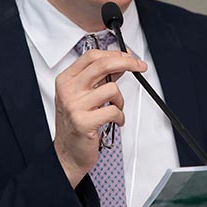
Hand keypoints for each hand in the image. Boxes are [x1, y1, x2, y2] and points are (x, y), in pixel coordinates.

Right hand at [54, 49, 146, 187]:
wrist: (66, 154)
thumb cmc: (75, 125)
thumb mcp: (82, 96)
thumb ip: (99, 79)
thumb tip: (120, 64)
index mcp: (66, 80)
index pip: (92, 56)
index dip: (114, 53)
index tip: (129, 56)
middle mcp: (68, 90)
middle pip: (102, 64)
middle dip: (127, 62)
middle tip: (139, 66)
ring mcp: (74, 106)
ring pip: (112, 89)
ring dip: (120, 101)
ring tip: (114, 109)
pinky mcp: (84, 122)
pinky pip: (113, 110)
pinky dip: (120, 117)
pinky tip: (114, 121)